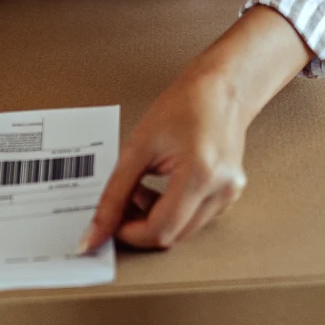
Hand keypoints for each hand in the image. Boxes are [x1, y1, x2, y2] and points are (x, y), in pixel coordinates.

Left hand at [84, 5, 311, 251]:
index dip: (129, 232)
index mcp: (200, 174)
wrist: (222, 88)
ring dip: (157, 218)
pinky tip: (164, 187)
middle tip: (125, 200)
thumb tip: (94, 233)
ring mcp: (229, 193)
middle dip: (141, 225)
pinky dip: (173, 211)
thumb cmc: (186, 104)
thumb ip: (113, 194)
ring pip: (182, 231)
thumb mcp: (139, 146)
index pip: (159, 230)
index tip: (111, 223)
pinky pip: (195, 219)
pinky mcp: (229, 193)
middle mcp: (221, 189)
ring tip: (144, 187)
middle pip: (171, 236)